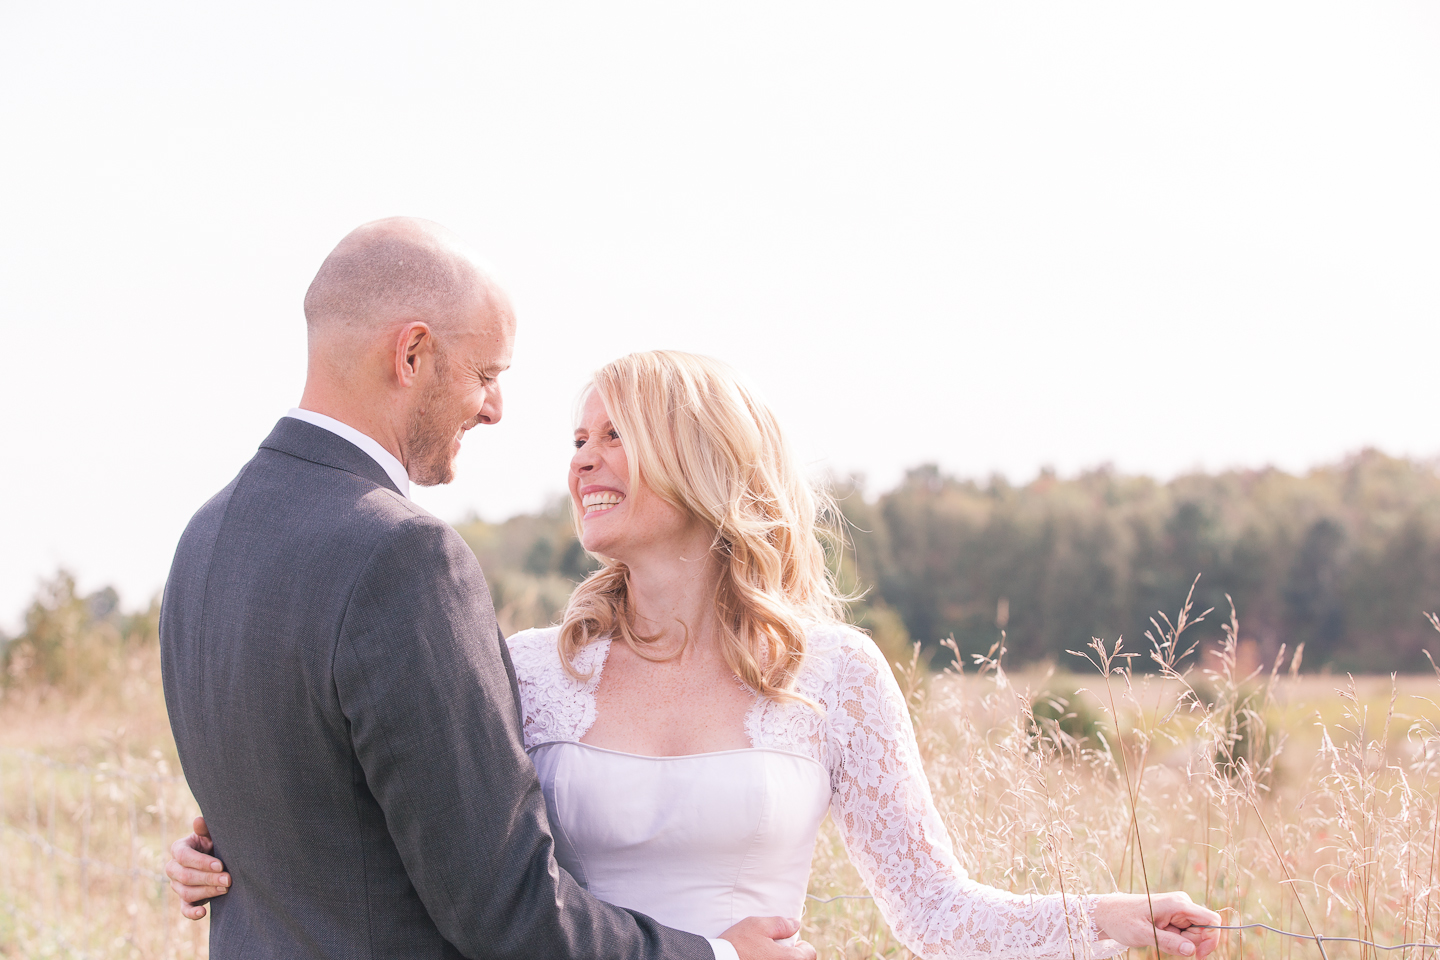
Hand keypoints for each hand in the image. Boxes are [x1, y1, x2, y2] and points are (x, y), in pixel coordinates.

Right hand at [165, 816, 228, 919]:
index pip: (184, 857)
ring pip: (186, 892)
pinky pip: (184, 909)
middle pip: (186, 876)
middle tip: (228, 879)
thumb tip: (198, 821)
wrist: (218, 857)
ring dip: (207, 892)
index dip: (201, 862)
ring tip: (225, 888)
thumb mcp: (211, 833)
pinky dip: (191, 913)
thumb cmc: (215, 842)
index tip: (220, 865)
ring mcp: (177, 885)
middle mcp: (173, 868)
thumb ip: (205, 829)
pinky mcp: (184, 900)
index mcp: (178, 849)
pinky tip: (202, 913)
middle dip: (208, 878)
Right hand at [719, 916, 816, 959]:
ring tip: (763, 956)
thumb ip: (781, 924)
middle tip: (774, 949)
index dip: (802, 946)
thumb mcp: (759, 925)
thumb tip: (795, 925)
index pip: (810, 953)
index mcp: (789, 959)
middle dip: (790, 955)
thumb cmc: (739, 945)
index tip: (789, 943)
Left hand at [1094, 891, 1222, 956]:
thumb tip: (1191, 951)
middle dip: (1189, 944)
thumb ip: (1168, 943)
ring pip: (1194, 935)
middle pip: (1203, 931)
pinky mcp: (1174, 917)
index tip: (1197, 956)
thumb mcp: (1143, 934)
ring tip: (1157, 936)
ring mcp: (1178, 910)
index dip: (1211, 940)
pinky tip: (1159, 936)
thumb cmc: (1122, 920)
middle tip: (1163, 943)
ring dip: (1180, 943)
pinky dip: (1175, 941)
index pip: (1212, 920)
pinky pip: (1185, 935)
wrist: (1108, 913)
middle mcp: (1182, 904)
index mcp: (1178, 903)